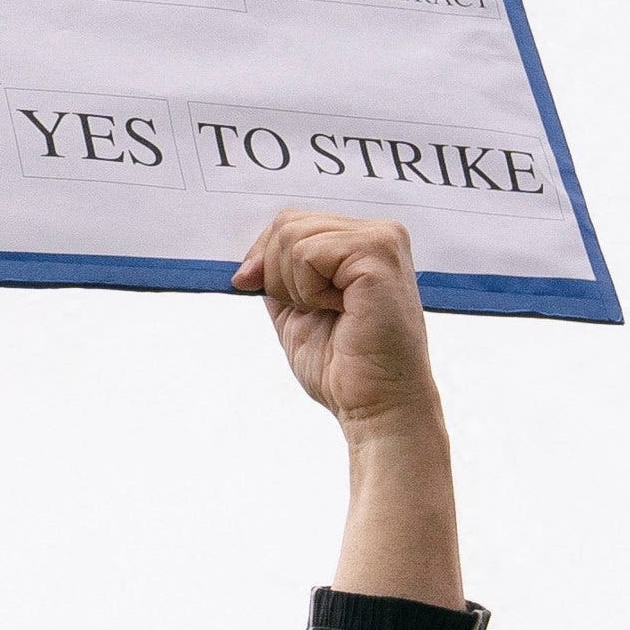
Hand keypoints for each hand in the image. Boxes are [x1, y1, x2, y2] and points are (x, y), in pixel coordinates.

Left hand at [235, 208, 437, 434]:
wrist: (377, 407)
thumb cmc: (346, 368)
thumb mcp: (297, 312)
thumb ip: (277, 279)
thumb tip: (248, 265)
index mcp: (363, 243)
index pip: (292, 222)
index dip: (262, 256)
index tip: (249, 286)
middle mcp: (379, 234)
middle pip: (288, 223)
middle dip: (277, 274)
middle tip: (312, 312)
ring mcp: (382, 240)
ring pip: (293, 236)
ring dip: (294, 286)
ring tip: (330, 312)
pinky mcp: (378, 254)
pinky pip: (307, 253)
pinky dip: (308, 290)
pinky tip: (338, 310)